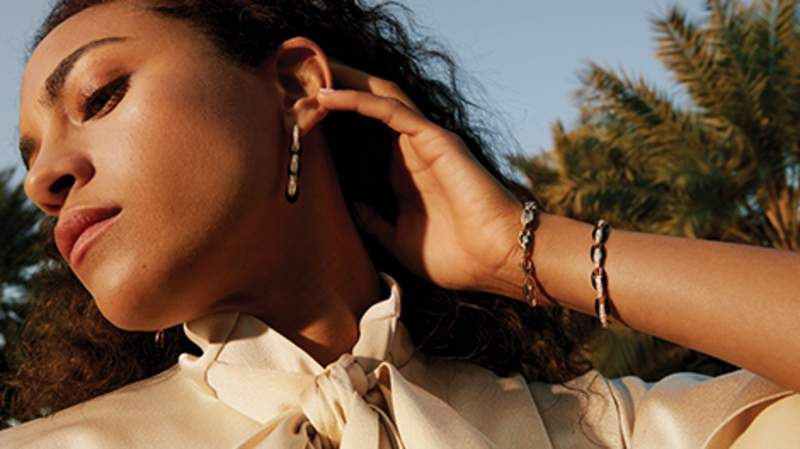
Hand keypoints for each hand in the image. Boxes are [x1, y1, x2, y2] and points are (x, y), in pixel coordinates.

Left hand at [317, 61, 524, 293]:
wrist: (497, 259)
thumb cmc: (457, 255)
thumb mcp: (398, 240)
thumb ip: (373, 220)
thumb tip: (348, 205)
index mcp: (404, 171)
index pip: (366, 132)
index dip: (336, 119)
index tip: (300, 114)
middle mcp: (413, 149)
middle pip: (370, 105)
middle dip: (338, 87)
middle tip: (299, 80)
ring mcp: (425, 141)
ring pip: (379, 97)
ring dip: (345, 82)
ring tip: (311, 72)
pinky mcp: (434, 139)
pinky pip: (392, 110)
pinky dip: (359, 99)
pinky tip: (329, 97)